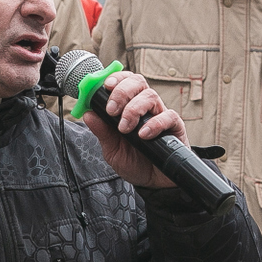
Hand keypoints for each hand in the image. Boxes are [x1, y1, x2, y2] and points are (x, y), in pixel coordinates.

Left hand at [81, 71, 187, 188]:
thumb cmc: (134, 161)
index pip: (124, 82)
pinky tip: (143, 135)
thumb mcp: (112, 149)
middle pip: (137, 83)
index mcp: (129, 107)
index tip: (105, 85)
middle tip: (112, 111)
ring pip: (150, 96)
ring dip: (134, 109)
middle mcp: (145, 107)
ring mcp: (160, 115)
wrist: (153, 182)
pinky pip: (168, 116)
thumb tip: (88, 114)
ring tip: (125, 128)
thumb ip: (102, 132)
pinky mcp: (174, 127)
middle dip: (121, 92)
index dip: (116, 78)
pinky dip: (154, 123)